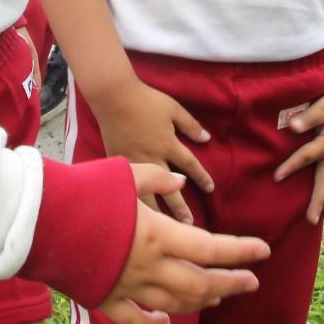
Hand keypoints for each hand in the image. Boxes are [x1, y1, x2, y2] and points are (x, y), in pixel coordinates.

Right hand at [89, 78, 212, 222]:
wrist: (113, 96)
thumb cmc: (145, 100)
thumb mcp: (173, 108)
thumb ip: (190, 125)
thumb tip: (206, 138)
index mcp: (168, 144)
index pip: (190, 166)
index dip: (202, 178)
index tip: (210, 189)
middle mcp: (153, 157)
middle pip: (169, 188)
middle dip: (180, 206)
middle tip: (190, 224)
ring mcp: (134, 161)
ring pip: (147, 192)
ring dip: (157, 210)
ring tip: (162, 227)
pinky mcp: (117, 161)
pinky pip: (126, 185)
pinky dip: (132, 199)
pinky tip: (134, 212)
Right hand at [97, 166, 268, 323]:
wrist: (39, 220)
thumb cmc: (83, 190)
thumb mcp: (124, 174)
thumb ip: (157, 179)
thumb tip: (181, 183)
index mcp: (158, 235)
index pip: (211, 249)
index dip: (240, 252)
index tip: (263, 252)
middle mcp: (149, 267)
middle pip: (201, 284)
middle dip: (231, 283)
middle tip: (251, 280)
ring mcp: (127, 288)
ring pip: (175, 303)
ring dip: (202, 301)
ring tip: (219, 294)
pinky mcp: (105, 299)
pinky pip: (135, 320)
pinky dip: (154, 323)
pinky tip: (166, 320)